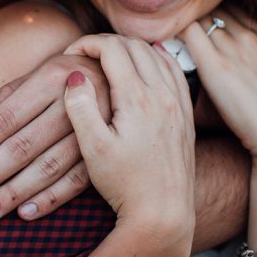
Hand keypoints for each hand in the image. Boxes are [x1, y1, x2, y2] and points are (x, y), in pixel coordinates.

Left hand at [0, 53, 110, 221]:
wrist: (129, 77)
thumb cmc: (72, 78)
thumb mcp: (44, 72)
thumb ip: (12, 95)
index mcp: (53, 76)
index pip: (7, 118)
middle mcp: (75, 100)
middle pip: (23, 145)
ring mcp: (97, 128)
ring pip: (49, 166)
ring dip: (16, 192)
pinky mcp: (110, 150)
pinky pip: (78, 180)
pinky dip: (51, 198)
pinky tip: (26, 213)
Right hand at [63, 35, 195, 242]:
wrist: (163, 214)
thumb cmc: (125, 184)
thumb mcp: (93, 149)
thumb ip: (81, 108)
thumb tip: (75, 75)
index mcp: (137, 99)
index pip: (112, 49)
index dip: (87, 43)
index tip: (71, 54)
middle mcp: (163, 95)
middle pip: (135, 46)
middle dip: (107, 43)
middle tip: (86, 54)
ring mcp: (178, 104)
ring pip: (157, 55)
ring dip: (132, 49)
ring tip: (110, 58)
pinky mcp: (186, 116)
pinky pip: (175, 72)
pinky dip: (158, 59)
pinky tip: (149, 63)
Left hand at [179, 7, 256, 164]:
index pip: (231, 10)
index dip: (213, 17)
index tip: (199, 31)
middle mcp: (247, 36)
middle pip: (211, 11)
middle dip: (195, 18)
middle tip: (175, 33)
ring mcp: (231, 48)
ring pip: (197, 18)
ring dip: (181, 26)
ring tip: (164, 37)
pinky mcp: (214, 65)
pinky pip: (186, 33)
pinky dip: (173, 35)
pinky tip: (163, 44)